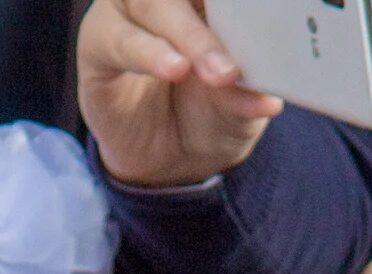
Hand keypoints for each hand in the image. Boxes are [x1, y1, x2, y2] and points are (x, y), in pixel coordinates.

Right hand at [78, 0, 284, 188]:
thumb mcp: (239, 107)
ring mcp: (128, 12)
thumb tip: (269, 98)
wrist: (171, 160)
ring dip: (189, 38)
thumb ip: (248, 94)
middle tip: (238, 65)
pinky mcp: (98, 41)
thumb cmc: (210, 113)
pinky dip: (148, 53)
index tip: (273, 13)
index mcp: (209, 0)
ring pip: (153, 4)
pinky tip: (174, 68)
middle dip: (216, 26)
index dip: (243, 3)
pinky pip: (117, 38)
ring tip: (216, 75)